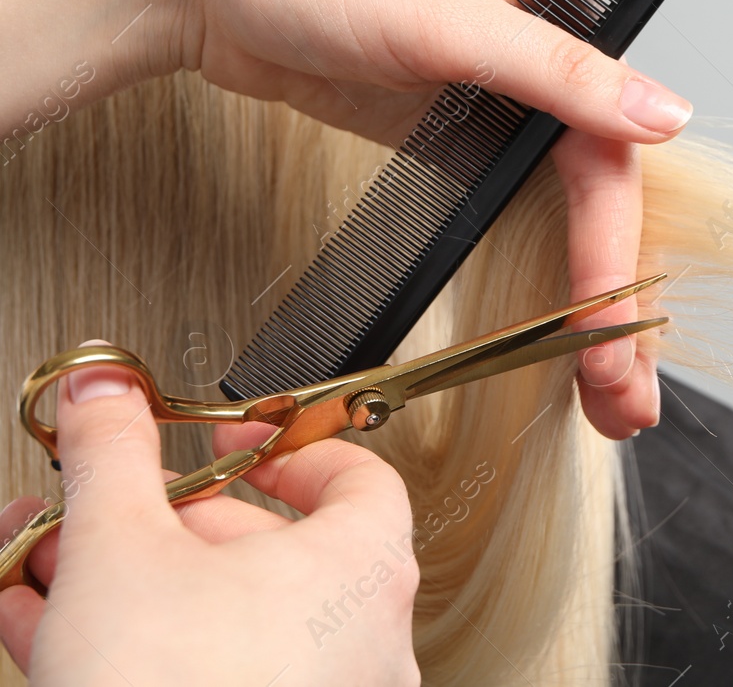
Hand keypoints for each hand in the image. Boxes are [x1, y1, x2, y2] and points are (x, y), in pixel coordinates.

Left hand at [0, 0, 685, 434]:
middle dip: (616, 308)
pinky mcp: (449, 138)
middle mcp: (536, 74)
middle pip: (599, 206)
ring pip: (562, 222)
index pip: (609, 163)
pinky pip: (509, 220)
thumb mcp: (445, 16)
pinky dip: (535, 279)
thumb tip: (667, 114)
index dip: (616, 256)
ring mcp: (492, 110)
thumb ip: (560, 71)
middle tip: (621, 401)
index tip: (611, 336)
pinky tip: (547, 330)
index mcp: (555, 28)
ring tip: (598, 392)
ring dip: (584, 306)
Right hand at [0, 345, 420, 685]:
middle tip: (93, 503)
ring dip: (123, 579)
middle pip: (260, 545)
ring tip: (45, 562)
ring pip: (215, 614)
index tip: (226, 436)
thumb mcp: (122, 547)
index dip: (283, 443)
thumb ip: (113, 456)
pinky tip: (47, 628)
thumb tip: (104, 397)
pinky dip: (130, 643)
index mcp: (362, 567)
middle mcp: (360, 637)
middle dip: (152, 519)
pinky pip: (199, 670)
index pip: (354, 474)